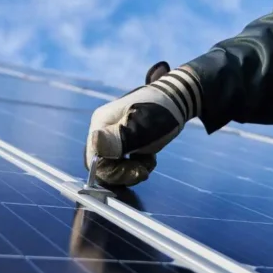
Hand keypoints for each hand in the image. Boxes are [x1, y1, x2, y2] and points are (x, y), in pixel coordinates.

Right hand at [84, 61, 201, 185]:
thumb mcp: (142, 127)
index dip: (113, 173)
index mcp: (101, 123)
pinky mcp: (123, 141)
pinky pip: (123, 162)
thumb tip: (96, 143)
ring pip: (114, 166)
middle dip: (125, 172)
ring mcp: (112, 136)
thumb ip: (119, 138)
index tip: (137, 173)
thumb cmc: (160, 111)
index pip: (95, 160)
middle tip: (146, 169)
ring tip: (150, 160)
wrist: (178, 98)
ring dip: (133, 169)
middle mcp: (102, 130)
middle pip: (104, 165)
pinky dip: (137, 164)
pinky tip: (149, 157)